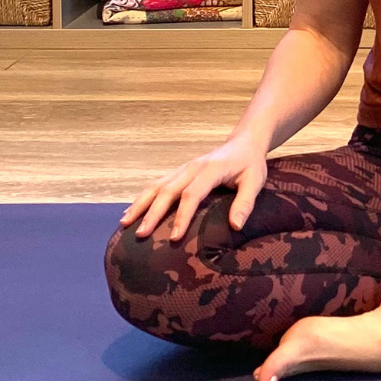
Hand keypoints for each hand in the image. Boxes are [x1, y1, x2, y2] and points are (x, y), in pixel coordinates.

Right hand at [118, 136, 268, 240]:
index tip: (174, 238)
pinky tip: (130, 213)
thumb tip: (235, 226)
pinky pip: (156, 184)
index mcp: (211, 169)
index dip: (182, 216)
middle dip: (153, 213)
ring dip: (140, 204)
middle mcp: (193, 167)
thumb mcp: (255, 181)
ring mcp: (183, 168)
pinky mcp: (179, 172)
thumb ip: (245, 203)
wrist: (244, 142)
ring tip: (125, 224)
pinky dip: (142, 198)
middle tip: (141, 235)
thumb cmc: (250, 164)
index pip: (192, 194)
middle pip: (168, 190)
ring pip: (157, 185)